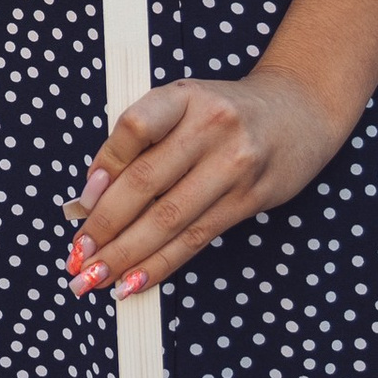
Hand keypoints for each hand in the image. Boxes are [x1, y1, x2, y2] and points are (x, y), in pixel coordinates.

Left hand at [66, 71, 348, 296]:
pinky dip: (160, 263)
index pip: (134, 128)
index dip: (102, 168)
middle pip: (146, 183)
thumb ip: (140, 143)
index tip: (80, 204)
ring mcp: (234, 165)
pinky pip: (196, 238)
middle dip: (104, 227)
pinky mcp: (249, 198)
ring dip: (125, 255)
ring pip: (169, 219)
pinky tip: (133, 281)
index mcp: (185, 96)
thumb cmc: (224, 112)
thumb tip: (87, 201)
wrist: (301, 110)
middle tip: (76, 257)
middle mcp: (211, 127)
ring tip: (93, 278)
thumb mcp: (183, 105)